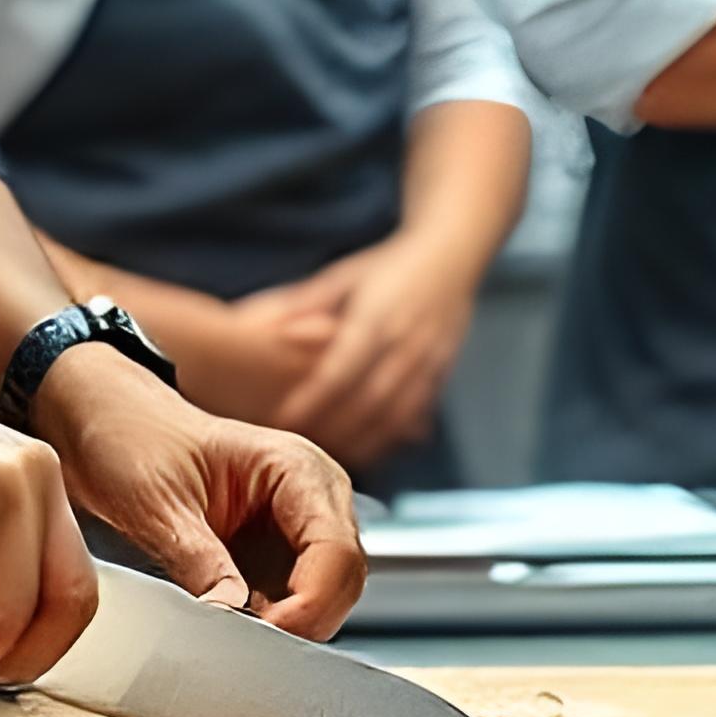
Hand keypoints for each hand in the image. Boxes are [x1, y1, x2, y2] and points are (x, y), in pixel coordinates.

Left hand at [30, 348, 365, 636]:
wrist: (109, 427)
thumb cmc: (135, 441)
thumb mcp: (157, 504)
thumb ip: (199, 560)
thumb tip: (228, 614)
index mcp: (296, 469)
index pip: (335, 549)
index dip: (310, 603)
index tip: (264, 638)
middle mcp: (313, 496)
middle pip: (344, 577)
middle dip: (305, 620)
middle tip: (249, 651)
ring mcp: (298, 526)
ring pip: (327, 594)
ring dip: (291, 625)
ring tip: (237, 641)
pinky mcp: (276, 553)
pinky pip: (294, 599)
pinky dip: (273, 623)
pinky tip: (235, 631)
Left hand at [245, 234, 479, 467]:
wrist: (451, 256)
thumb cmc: (387, 268)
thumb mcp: (345, 276)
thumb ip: (303, 304)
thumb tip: (264, 332)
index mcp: (378, 315)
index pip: (342, 367)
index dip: (312, 398)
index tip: (282, 420)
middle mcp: (407, 341)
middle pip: (368, 401)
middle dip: (332, 429)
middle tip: (296, 449)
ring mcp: (429, 361)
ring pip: (394, 417)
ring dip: (359, 442)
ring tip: (324, 460)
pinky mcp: (441, 375)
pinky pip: (412, 418)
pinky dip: (386, 440)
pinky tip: (360, 454)